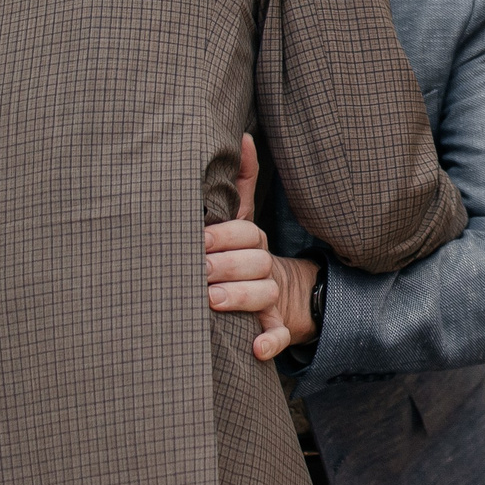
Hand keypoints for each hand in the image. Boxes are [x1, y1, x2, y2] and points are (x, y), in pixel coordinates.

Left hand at [201, 136, 321, 358]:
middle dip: (226, 264)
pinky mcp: (277, 327)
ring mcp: (272, 299)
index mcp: (252, 243)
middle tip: (199, 270)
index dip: (223, 235)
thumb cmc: (245, 256)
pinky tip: (257, 348)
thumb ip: (242, 184)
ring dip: (241, 298)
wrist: (286, 299)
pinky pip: (278, 336)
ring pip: (264, 295)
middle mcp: (264, 268)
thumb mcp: (243, 220)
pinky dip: (269, 342)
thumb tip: (243, 136)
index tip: (197, 239)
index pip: (246, 232)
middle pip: (254, 261)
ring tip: (214, 300)